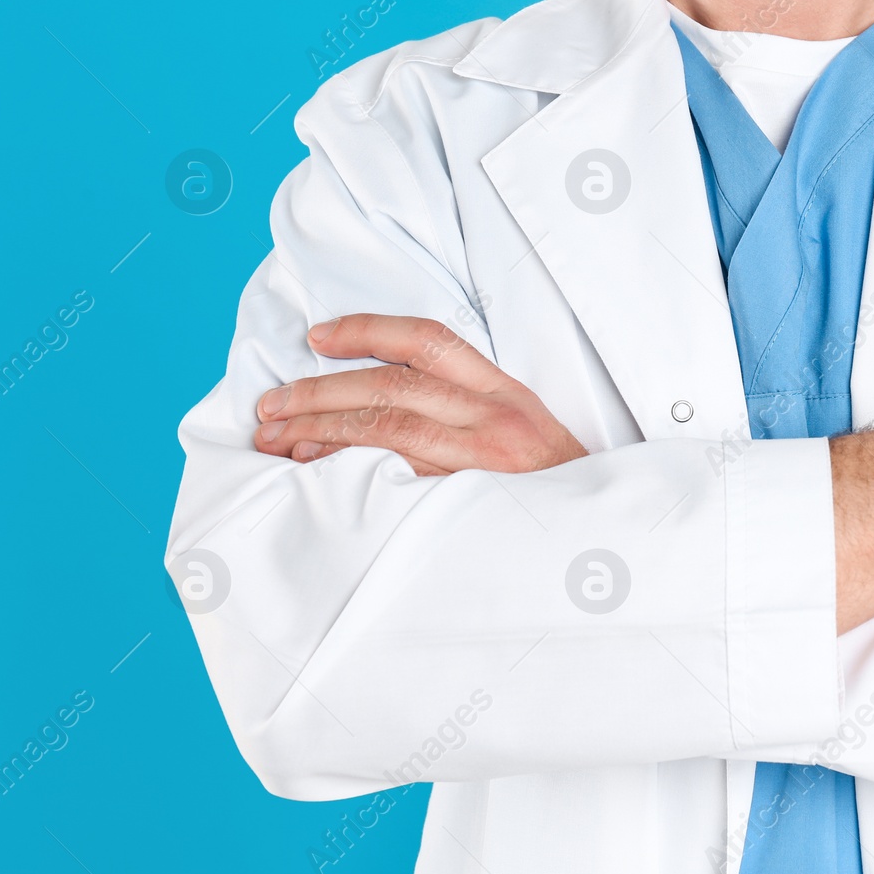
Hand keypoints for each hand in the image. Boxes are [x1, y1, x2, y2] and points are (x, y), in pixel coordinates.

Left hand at [254, 314, 586, 475]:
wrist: (602, 542)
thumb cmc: (556, 494)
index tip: (317, 336)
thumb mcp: (529, 436)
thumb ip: (472, 414)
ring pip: (386, 428)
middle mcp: (495, 418)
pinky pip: (394, 480)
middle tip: (271, 404)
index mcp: (506, 394)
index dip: (367, 330)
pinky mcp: (468, 502)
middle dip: (319, 391)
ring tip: (276, 439)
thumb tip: (386, 404)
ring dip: (320, 430)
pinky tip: (314, 476)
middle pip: (391, 385)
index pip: (429, 339)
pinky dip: (347, 473)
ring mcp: (483, 461)